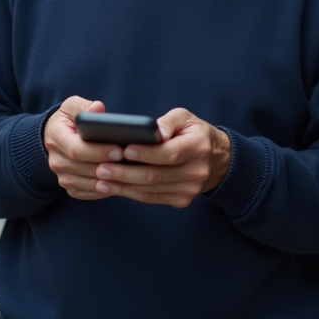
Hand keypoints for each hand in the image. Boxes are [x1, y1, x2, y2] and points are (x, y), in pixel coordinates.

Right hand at [43, 96, 124, 200]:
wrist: (55, 137)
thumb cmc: (68, 119)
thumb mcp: (72, 106)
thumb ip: (84, 106)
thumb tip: (98, 108)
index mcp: (56, 137)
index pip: (76, 149)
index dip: (98, 151)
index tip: (119, 150)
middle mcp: (56, 160)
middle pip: (84, 169)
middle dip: (109, 167)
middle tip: (131, 164)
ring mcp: (62, 177)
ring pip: (89, 184)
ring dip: (111, 181)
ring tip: (132, 174)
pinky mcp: (71, 187)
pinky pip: (91, 193)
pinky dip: (107, 189)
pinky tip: (123, 182)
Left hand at [92, 108, 230, 208]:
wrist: (218, 160)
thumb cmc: (195, 133)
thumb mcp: (186, 118)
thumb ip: (168, 121)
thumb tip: (154, 130)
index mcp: (198, 147)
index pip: (170, 153)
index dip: (146, 153)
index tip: (124, 150)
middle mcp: (196, 171)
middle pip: (157, 175)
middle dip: (126, 173)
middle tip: (101, 168)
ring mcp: (189, 189)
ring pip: (151, 190)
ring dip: (123, 187)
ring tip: (100, 180)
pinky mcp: (182, 200)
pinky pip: (152, 199)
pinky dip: (131, 194)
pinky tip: (114, 188)